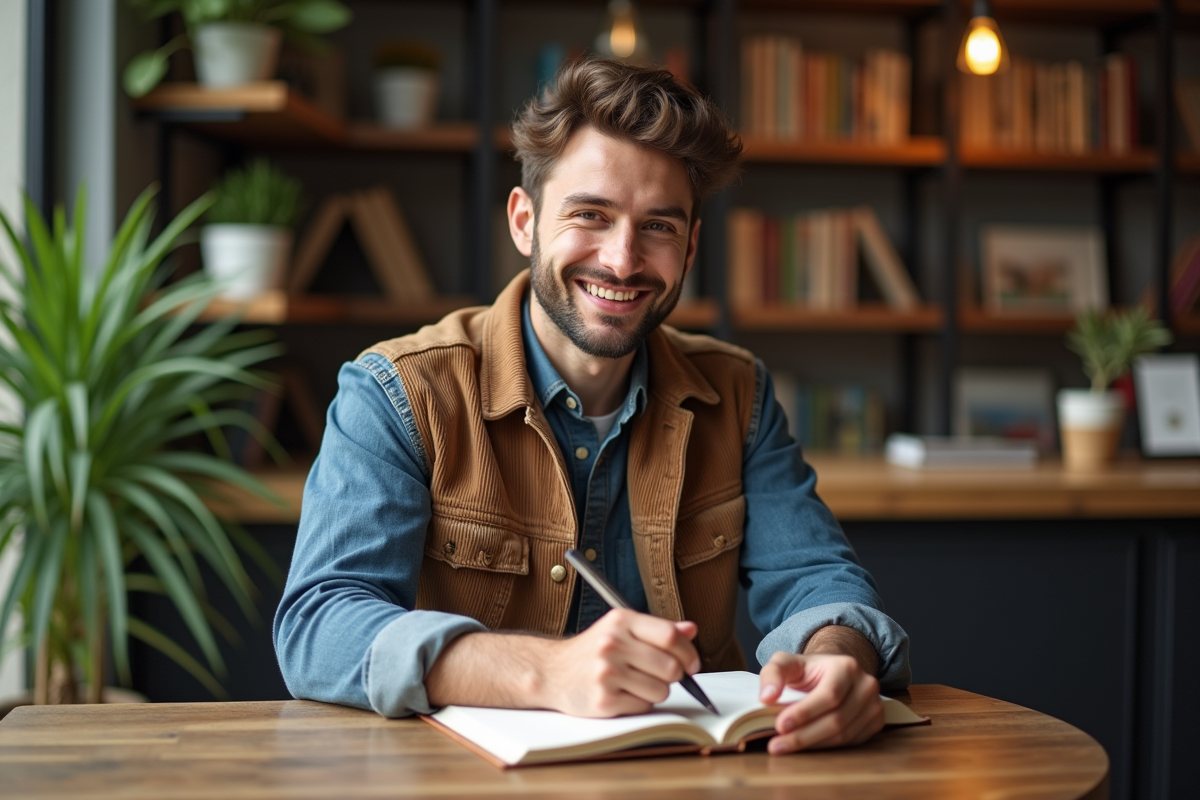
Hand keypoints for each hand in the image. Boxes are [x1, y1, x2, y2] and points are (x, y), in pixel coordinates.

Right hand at [540, 609, 699, 717]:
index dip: (688, 653)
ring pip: (661, 691)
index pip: (670, 636)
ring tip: (637, 684)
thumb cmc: (592, 650)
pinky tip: (623, 694)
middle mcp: (612, 644)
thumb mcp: (621, 629)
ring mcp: (606, 673)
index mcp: (621, 621)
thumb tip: (691, 630)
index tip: (691, 664)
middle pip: (670, 667)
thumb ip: (657, 630)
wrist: (552, 672)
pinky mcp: (603, 700)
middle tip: (663, 676)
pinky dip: (640, 704)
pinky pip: (644, 707)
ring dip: (656, 692)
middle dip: (674, 676)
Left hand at [758, 651, 883, 753]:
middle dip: (804, 735)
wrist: (831, 674)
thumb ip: (773, 675)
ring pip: (844, 734)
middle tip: (777, 745)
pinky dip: (826, 747)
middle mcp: (866, 685)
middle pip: (837, 719)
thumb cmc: (807, 670)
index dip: (805, 713)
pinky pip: (851, 742)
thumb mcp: (785, 663)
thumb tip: (767, 697)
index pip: (829, 695)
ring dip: (813, 745)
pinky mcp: (875, 722)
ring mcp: (874, 705)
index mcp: (846, 666)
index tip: (780, 725)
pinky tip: (806, 747)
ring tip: (784, 747)